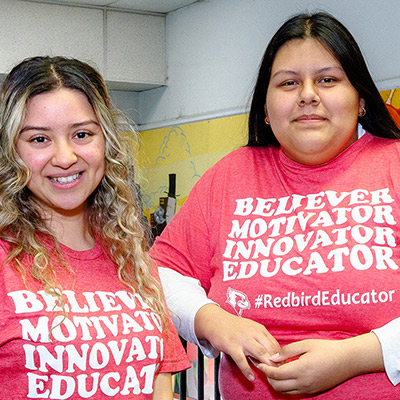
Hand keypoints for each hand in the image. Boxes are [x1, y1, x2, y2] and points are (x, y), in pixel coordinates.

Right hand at [195, 304, 280, 380]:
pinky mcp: (232, 346)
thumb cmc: (235, 327)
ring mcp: (242, 339)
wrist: (216, 321)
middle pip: (270, 349)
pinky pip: (242, 360)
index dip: (280, 357)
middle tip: (278, 373)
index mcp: (259, 329)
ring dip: (266, 366)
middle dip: (276, 363)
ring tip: (268, 375)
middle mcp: (253, 332)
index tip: (281, 366)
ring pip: (260, 353)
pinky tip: (251, 377)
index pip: (275, 344)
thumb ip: (261, 340)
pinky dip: (247, 370)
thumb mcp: (251, 329)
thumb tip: (271, 356)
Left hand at [258, 333, 383, 394]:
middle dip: (268, 377)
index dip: (265, 369)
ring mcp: (309, 389)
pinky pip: (295, 392)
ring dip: (276, 383)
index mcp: (300, 370)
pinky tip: (286, 374)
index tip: (259, 362)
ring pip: (285, 392)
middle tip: (265, 366)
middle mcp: (304, 383)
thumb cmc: (327, 348)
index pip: (276, 374)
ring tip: (274, 370)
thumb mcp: (305, 344)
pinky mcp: (314, 391)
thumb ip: (287, 351)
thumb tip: (273, 357)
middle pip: (278, 386)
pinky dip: (286, 386)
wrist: (348, 360)